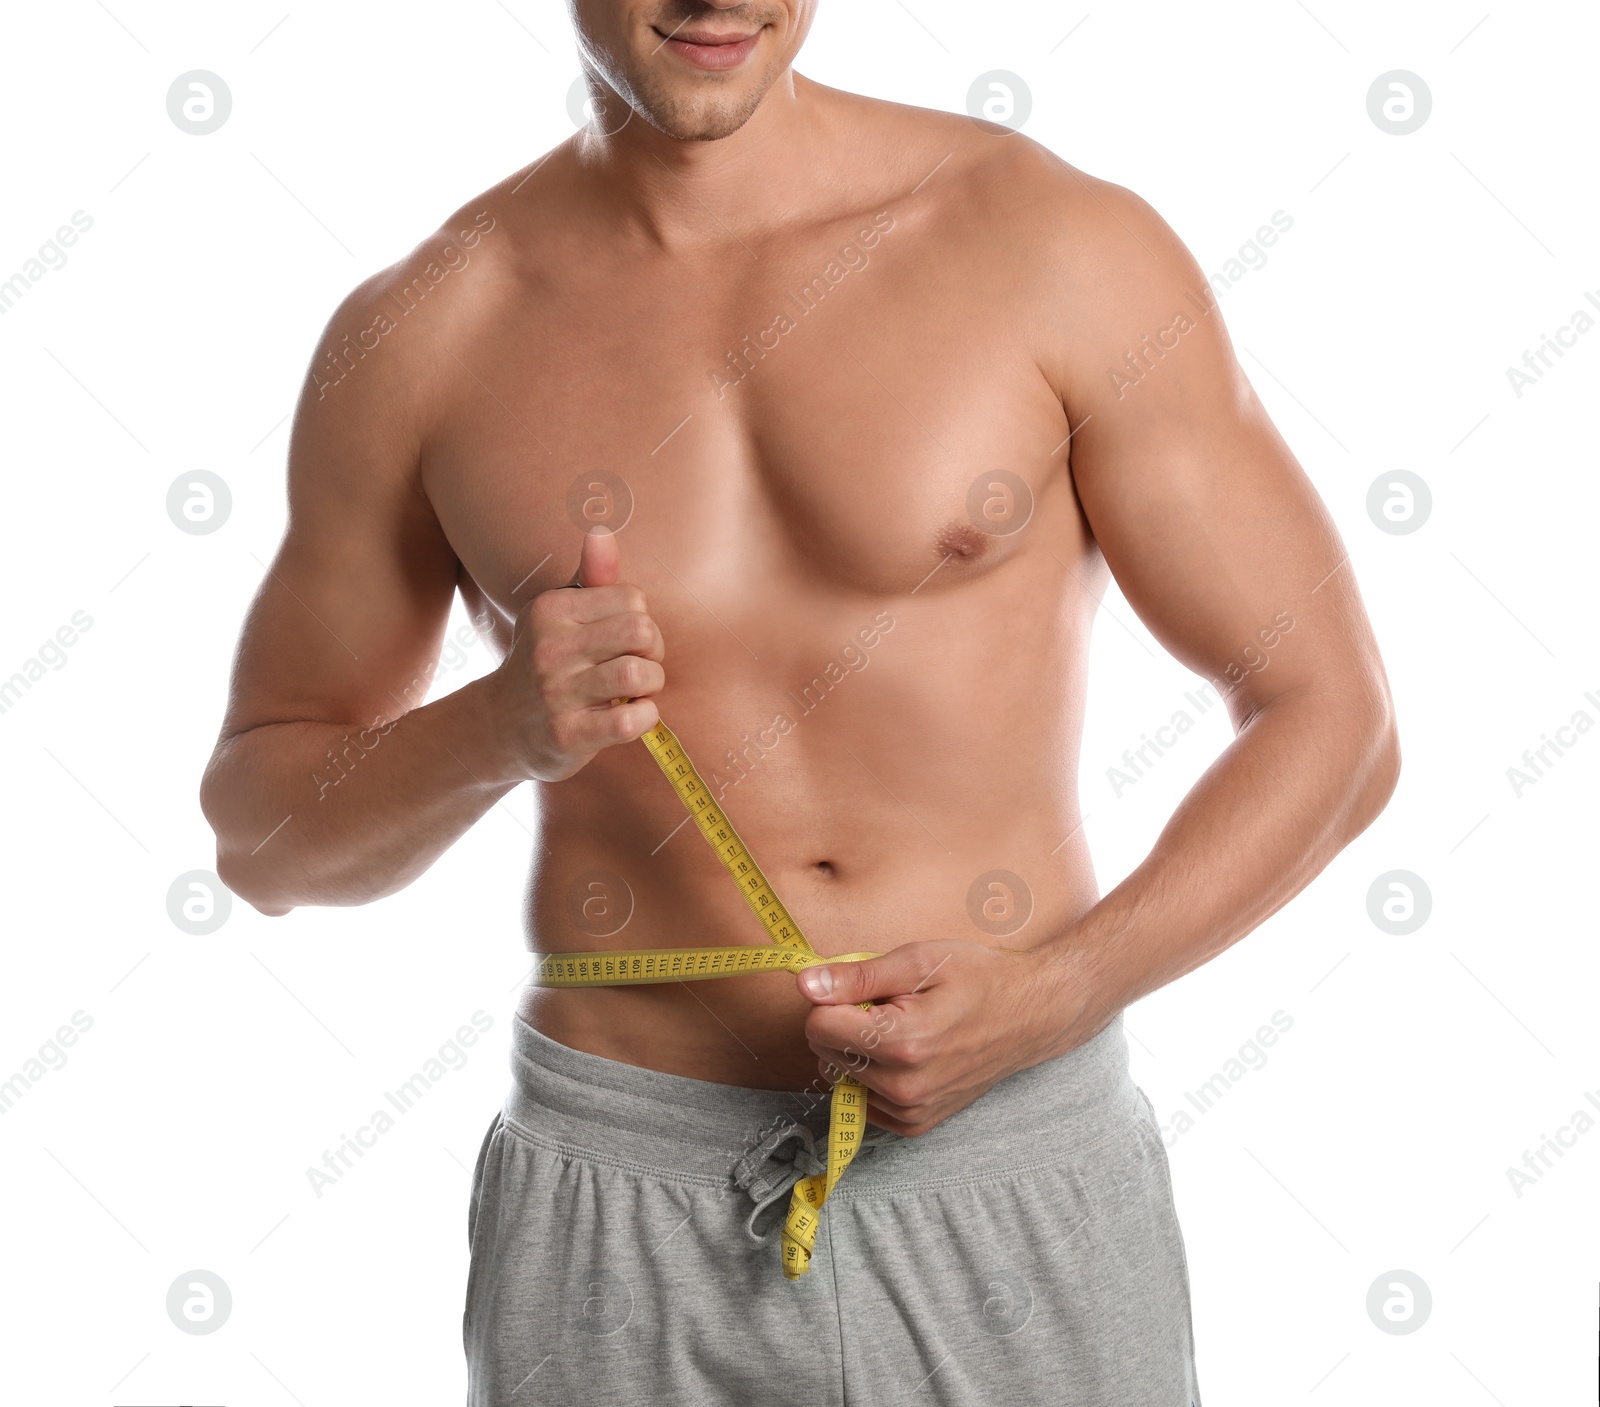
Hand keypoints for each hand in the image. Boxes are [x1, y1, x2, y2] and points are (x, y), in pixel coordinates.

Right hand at [482, 530, 663, 782]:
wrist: (497, 727)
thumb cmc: (545, 664)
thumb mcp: (558, 616)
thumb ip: (589, 576)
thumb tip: (602, 532)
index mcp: (551, 611)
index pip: (633, 599)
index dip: (642, 620)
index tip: (625, 641)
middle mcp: (549, 648)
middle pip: (641, 631)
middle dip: (654, 650)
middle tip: (639, 665)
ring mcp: (556, 694)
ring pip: (639, 674)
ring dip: (651, 686)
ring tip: (635, 692)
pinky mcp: (567, 735)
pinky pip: (630, 721)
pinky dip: (645, 718)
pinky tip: (631, 716)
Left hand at [796, 939, 1101, 1136]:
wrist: (1031, 1016)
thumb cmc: (979, 978)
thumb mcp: (920, 960)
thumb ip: (858, 976)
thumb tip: (805, 984)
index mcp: (903, 1043)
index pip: (817, 1026)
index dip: (833, 997)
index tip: (864, 987)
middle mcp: (904, 1088)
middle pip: (823, 1052)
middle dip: (843, 1022)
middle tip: (889, 1004)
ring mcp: (910, 1112)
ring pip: (840, 1075)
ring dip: (857, 1049)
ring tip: (902, 1027)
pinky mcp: (914, 1125)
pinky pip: (862, 1097)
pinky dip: (872, 1073)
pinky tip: (906, 1053)